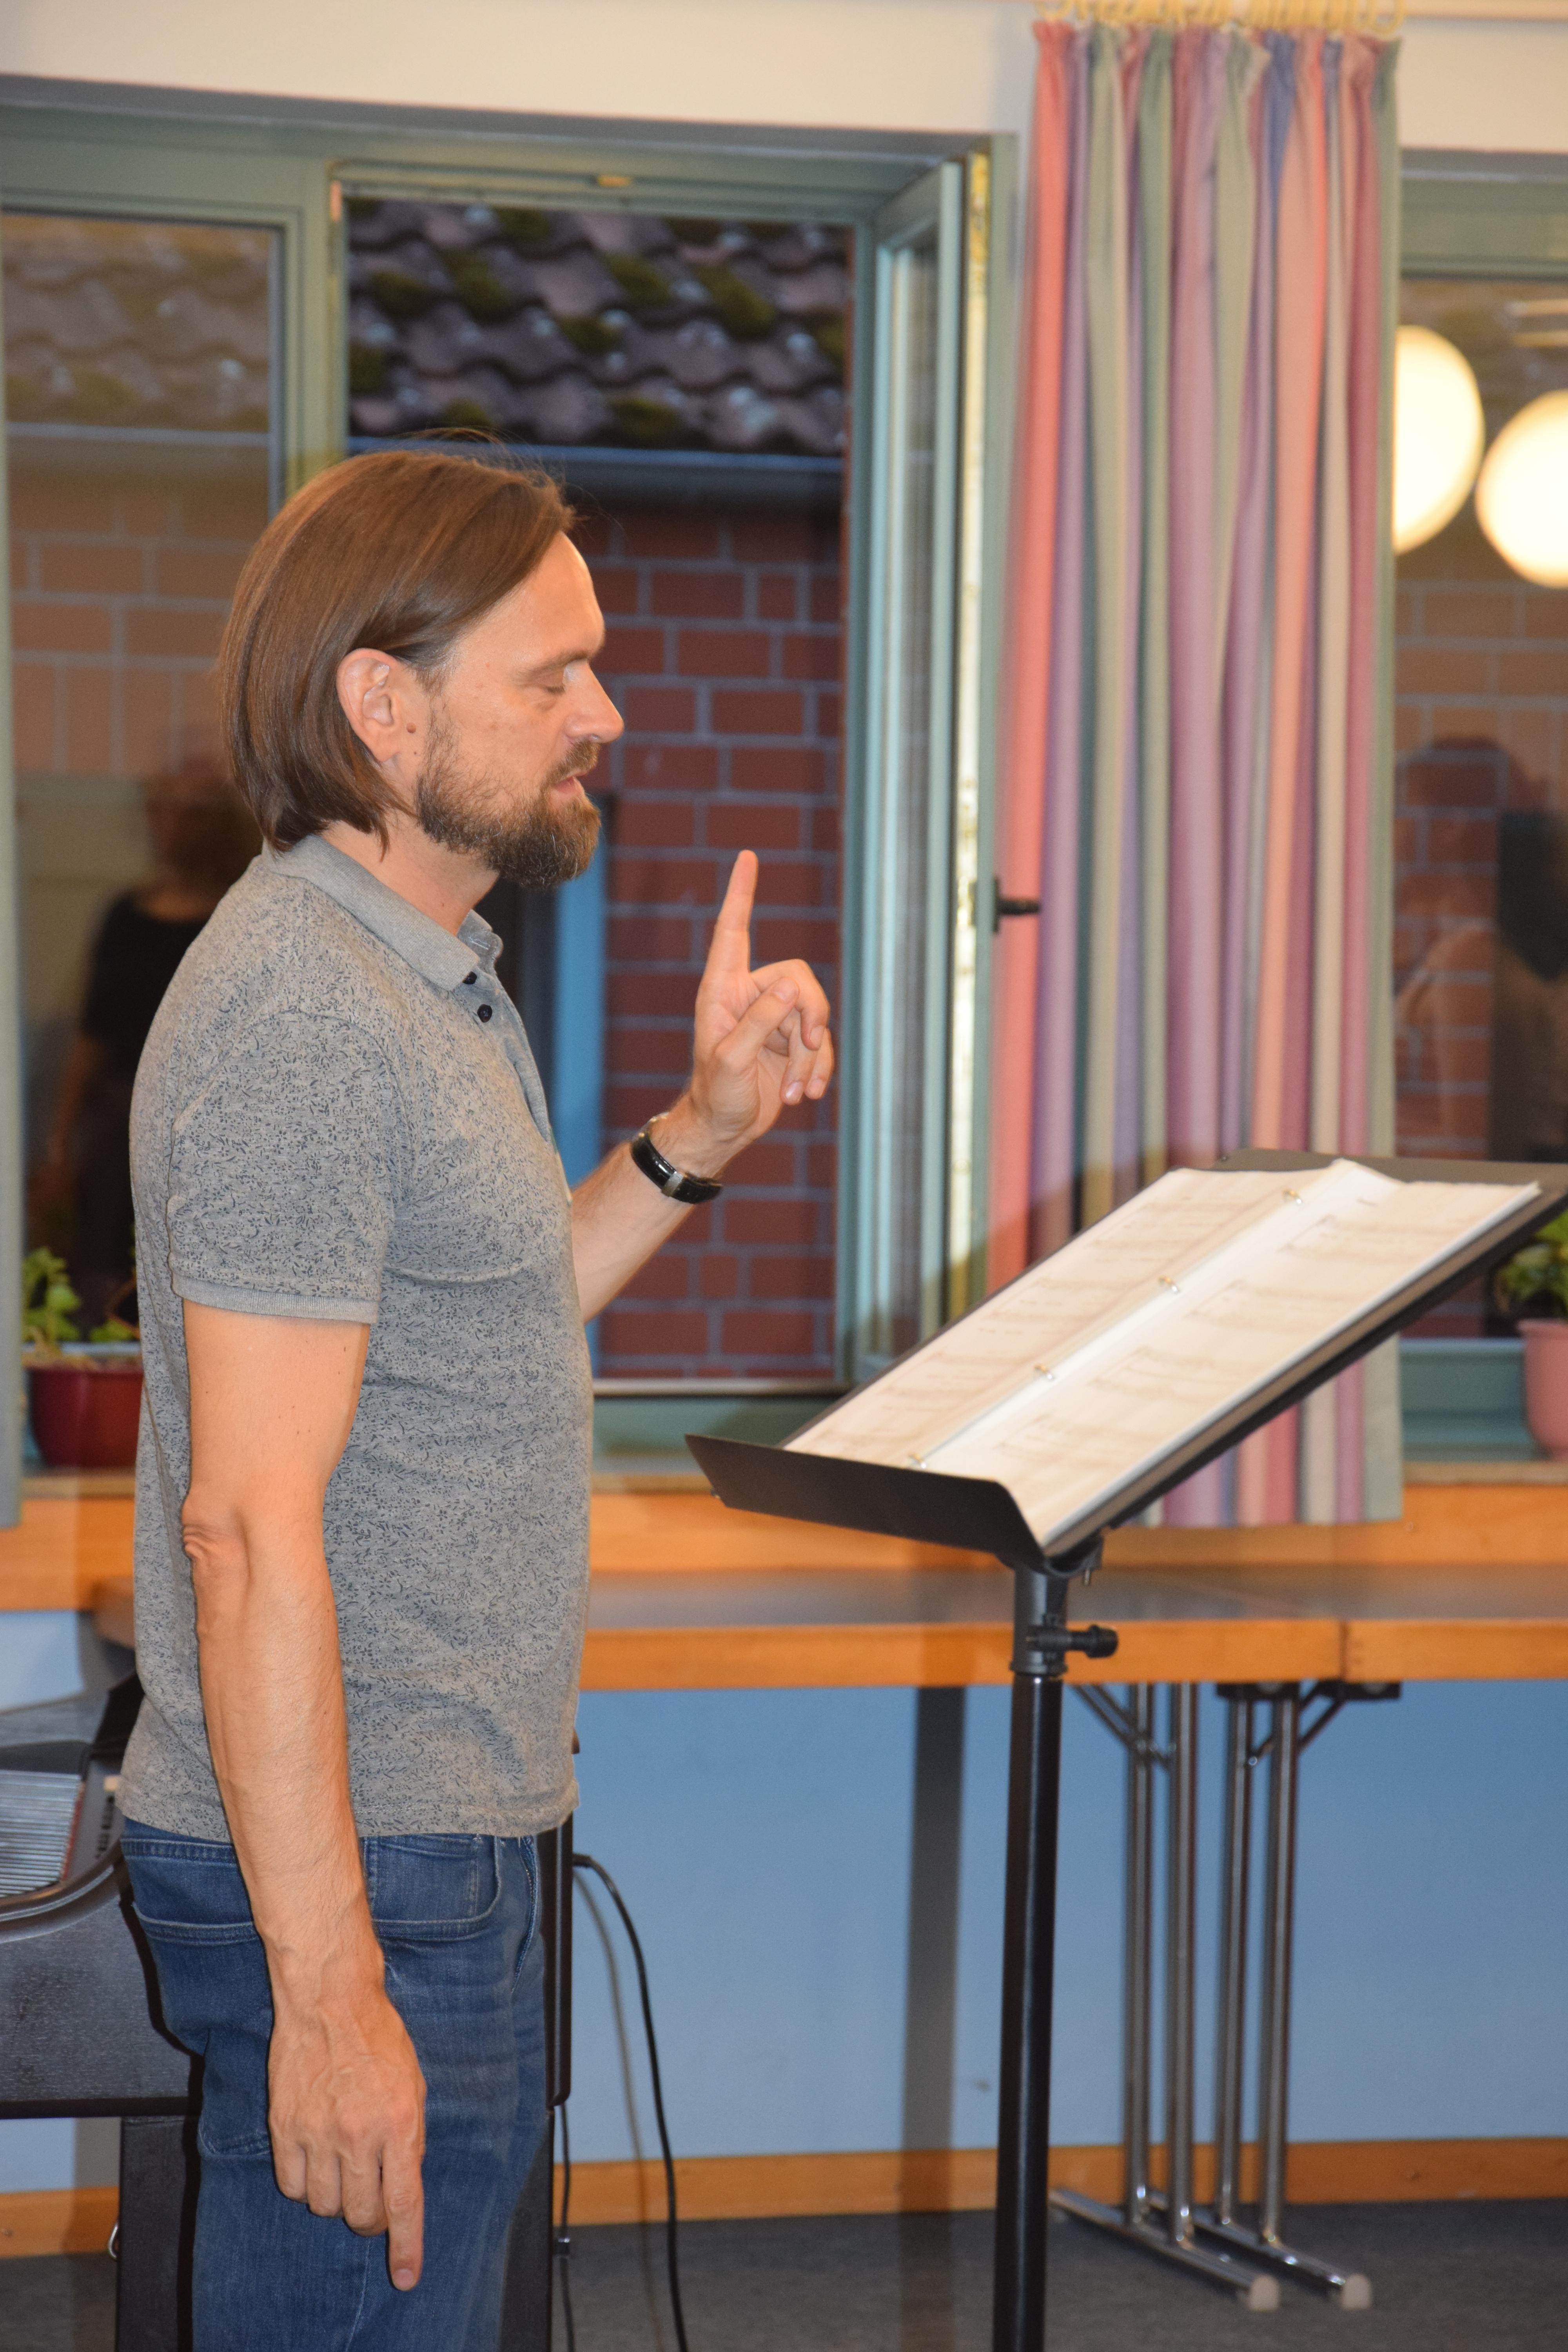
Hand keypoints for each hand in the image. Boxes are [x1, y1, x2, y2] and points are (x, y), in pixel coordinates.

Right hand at [268, 1977, 426, 2289]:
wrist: (329, 2001)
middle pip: (360, 2214)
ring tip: (342, 2168)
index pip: (403, 2203)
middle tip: (371, 2203)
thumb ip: (409, 2139)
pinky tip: (313, 2160)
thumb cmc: (378, 2039)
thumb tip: (401, 2186)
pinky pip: (291, 2186)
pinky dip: (303, 2184)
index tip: (406, 2276)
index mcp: (399, 2124)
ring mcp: (317, 2133)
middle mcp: (358, 2135)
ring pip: (324, 2205)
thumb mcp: (413, 2086)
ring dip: (336, 2199)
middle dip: (369, 2220)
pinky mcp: (284, 2128)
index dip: (406, 2246)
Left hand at [674, 852, 834, 1170]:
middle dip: (810, 1015)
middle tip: (808, 1046)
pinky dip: (819, 1069)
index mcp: (723, 990)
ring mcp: (774, 1019)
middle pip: (798, 979)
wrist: (725, 1130)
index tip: (747, 857)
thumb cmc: (716, 1095)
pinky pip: (821, 1042)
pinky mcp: (792, 1043)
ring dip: (812, 1057)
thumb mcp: (732, 1061)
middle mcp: (750, 996)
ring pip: (814, 1015)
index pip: (733, 931)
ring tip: (797, 1091)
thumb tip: (791, 988)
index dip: (741, 894)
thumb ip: (760, 1023)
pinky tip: (805, 1094)